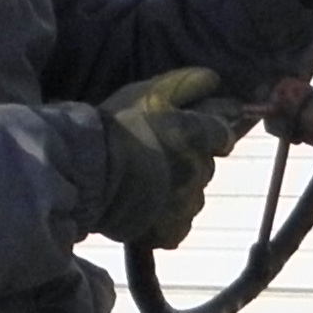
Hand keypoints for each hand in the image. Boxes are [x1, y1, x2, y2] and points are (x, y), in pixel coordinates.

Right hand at [90, 67, 250, 248]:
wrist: (88, 173)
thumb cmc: (116, 127)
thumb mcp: (149, 91)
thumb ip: (187, 84)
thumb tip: (214, 81)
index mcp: (197, 135)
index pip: (223, 135)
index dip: (211, 135)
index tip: (194, 135)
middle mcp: (198, 171)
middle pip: (205, 168)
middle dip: (187, 163)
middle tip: (154, 157)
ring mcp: (186, 204)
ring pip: (192, 198)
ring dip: (176, 191)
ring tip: (144, 184)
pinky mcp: (170, 231)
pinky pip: (177, 226)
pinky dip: (165, 220)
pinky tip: (143, 208)